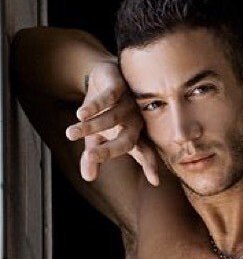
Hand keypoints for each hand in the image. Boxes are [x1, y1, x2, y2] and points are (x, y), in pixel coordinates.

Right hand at [65, 60, 158, 185]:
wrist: (103, 77)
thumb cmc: (104, 113)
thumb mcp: (97, 136)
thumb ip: (93, 156)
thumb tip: (88, 179)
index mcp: (134, 136)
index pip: (144, 154)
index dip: (150, 166)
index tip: (155, 181)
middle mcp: (135, 122)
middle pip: (126, 140)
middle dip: (108, 150)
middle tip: (90, 156)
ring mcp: (128, 104)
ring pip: (111, 119)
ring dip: (90, 126)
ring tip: (70, 133)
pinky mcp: (118, 87)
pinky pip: (108, 98)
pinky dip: (94, 106)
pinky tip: (80, 114)